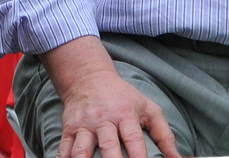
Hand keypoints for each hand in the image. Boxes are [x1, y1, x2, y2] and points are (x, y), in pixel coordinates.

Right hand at [57, 67, 182, 157]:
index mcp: (125, 114)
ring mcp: (84, 125)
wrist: (89, 77)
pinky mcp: (69, 129)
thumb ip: (165, 136)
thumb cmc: (123, 97)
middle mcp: (104, 119)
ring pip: (81, 150)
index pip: (134, 140)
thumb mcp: (148, 109)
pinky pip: (64, 148)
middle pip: (108, 146)